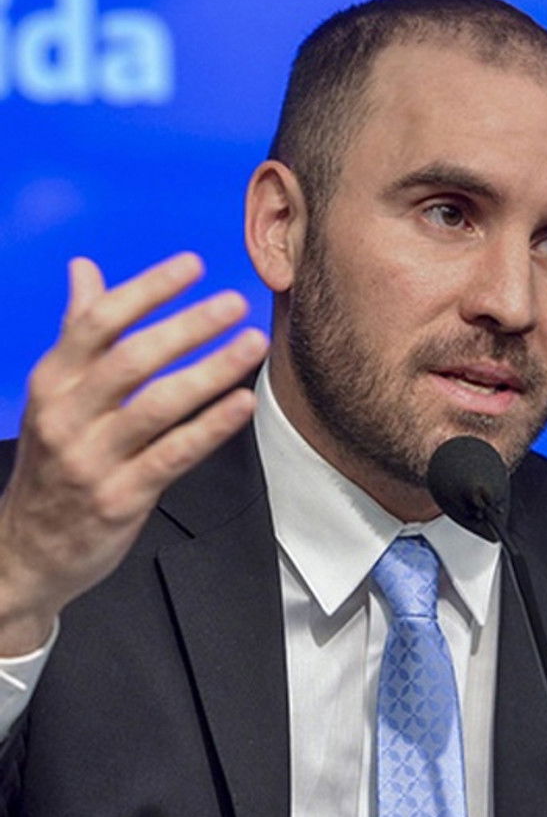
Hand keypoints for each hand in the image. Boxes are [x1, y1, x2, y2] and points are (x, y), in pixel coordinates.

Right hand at [0, 253, 266, 655]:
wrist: (25, 552)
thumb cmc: (51, 465)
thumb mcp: (53, 395)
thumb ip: (76, 333)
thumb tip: (84, 269)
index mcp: (52, 382)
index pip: (97, 322)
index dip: (147, 289)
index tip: (193, 265)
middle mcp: (67, 416)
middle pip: (131, 359)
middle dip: (187, 326)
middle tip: (234, 303)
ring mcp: (92, 460)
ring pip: (157, 405)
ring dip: (210, 371)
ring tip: (251, 345)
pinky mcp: (120, 498)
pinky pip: (172, 455)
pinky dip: (210, 428)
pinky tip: (241, 403)